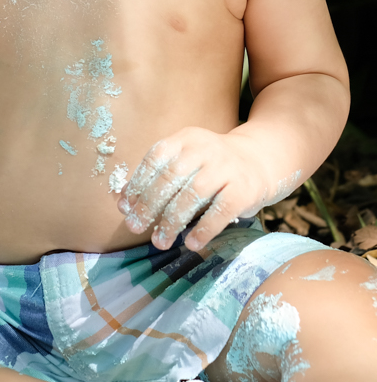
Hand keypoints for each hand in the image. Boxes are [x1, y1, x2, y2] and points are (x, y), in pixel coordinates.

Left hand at [117, 126, 268, 251]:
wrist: (259, 160)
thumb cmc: (211, 166)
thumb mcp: (185, 162)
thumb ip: (157, 178)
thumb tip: (122, 204)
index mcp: (185, 139)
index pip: (155, 158)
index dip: (138, 183)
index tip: (125, 207)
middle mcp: (204, 149)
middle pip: (171, 177)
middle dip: (149, 205)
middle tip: (134, 227)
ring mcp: (225, 168)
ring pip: (193, 195)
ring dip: (172, 221)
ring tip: (159, 241)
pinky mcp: (243, 189)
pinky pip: (220, 211)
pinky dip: (203, 229)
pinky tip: (191, 243)